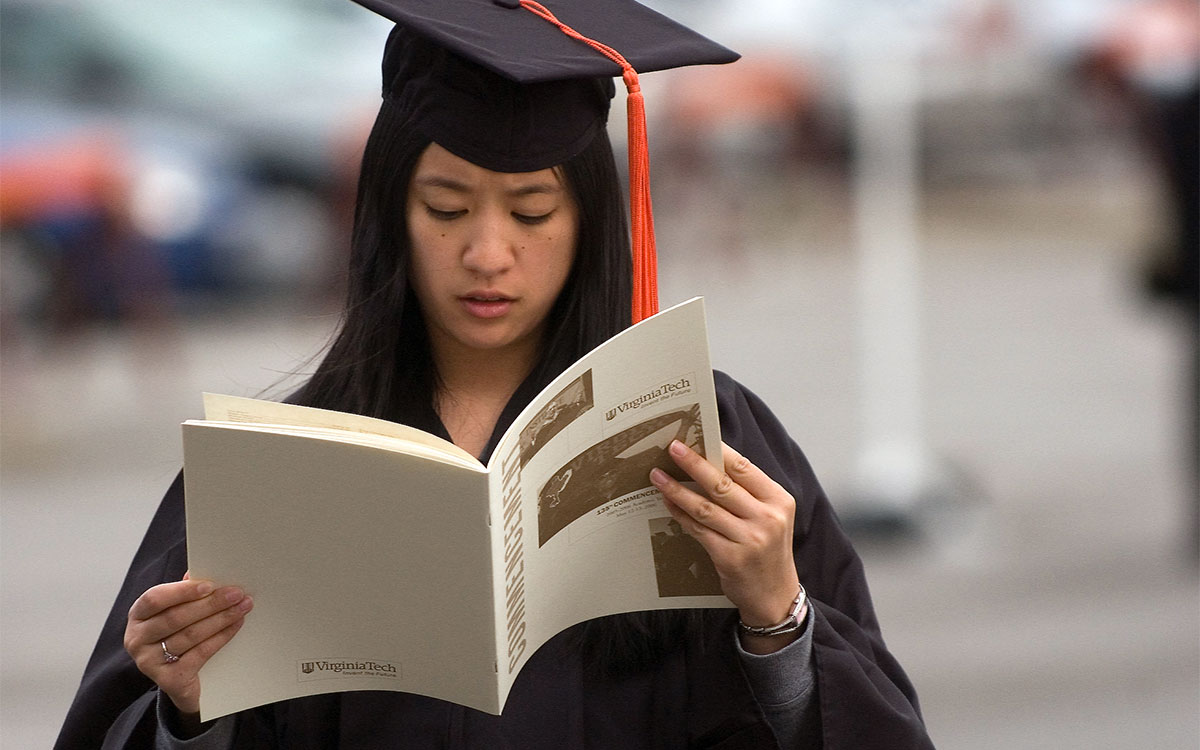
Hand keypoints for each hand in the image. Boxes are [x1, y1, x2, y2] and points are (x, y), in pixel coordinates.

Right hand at [123, 574, 252, 721]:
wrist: (178, 680)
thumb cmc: (177, 636)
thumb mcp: (175, 613)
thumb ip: (184, 593)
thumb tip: (201, 572)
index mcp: (138, 616)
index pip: (155, 599)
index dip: (182, 591)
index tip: (210, 585)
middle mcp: (137, 639)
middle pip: (176, 617)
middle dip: (211, 604)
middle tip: (236, 594)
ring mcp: (149, 661)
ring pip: (190, 635)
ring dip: (221, 619)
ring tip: (242, 607)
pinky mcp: (168, 679)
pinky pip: (199, 654)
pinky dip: (221, 637)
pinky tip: (236, 625)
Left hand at [650, 441, 802, 650]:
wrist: (775, 596)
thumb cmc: (768, 551)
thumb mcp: (770, 517)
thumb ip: (747, 493)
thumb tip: (708, 463)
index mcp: (779, 500)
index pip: (744, 468)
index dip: (718, 450)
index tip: (697, 436)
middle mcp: (767, 518)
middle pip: (722, 484)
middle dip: (693, 463)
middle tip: (672, 448)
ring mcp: (749, 539)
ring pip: (705, 506)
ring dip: (677, 489)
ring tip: (658, 476)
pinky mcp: (730, 557)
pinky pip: (698, 529)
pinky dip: (680, 514)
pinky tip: (667, 503)